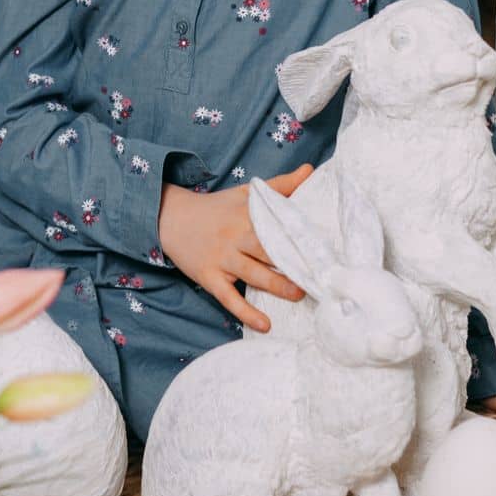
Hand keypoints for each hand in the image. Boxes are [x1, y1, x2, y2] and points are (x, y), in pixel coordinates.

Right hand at [158, 163, 314, 332]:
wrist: (170, 217)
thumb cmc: (217, 207)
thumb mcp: (246, 194)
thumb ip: (280, 185)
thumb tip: (309, 170)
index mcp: (248, 215)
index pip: (279, 225)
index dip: (300, 237)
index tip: (324, 248)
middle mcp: (235, 236)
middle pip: (269, 251)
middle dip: (294, 264)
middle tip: (319, 276)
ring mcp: (222, 258)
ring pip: (254, 275)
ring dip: (278, 286)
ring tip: (300, 294)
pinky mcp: (209, 277)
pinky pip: (229, 299)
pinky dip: (247, 313)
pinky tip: (265, 325)